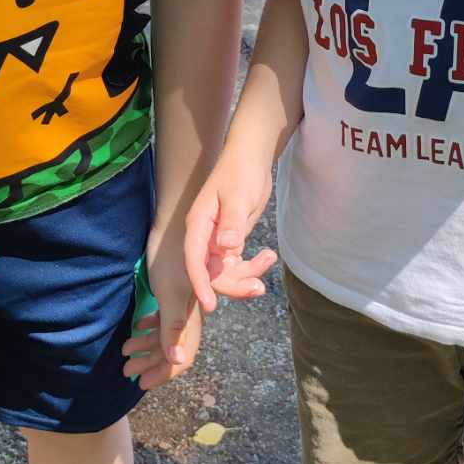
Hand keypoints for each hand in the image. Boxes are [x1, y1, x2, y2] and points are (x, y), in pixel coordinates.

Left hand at [122, 244, 202, 392]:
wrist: (175, 227)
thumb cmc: (172, 261)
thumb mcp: (171, 296)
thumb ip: (175, 328)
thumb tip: (178, 361)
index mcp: (191, 319)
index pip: (182, 357)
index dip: (164, 373)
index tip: (143, 384)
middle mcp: (189, 314)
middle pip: (171, 349)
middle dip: (150, 363)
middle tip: (127, 372)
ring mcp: (181, 303)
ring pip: (164, 333)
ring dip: (145, 345)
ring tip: (124, 351)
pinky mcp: (173, 290)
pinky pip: (162, 316)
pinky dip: (149, 326)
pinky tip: (135, 326)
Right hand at [183, 151, 276, 311]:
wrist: (251, 159)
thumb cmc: (241, 172)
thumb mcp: (238, 196)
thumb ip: (232, 222)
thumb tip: (227, 248)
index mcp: (198, 226)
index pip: (194, 261)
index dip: (200, 284)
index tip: (209, 305)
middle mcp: (204, 238)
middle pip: (210, 273)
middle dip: (232, 285)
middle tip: (258, 288)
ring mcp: (217, 242)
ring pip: (225, 272)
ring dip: (246, 276)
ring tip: (268, 260)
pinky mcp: (230, 242)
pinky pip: (237, 265)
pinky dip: (252, 267)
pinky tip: (268, 256)